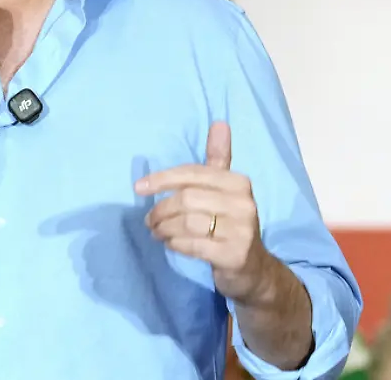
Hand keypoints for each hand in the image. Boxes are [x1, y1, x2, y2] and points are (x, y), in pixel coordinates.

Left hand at [135, 122, 276, 302]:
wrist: (252, 267)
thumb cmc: (230, 222)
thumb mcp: (226, 189)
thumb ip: (219, 158)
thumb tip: (219, 122)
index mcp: (238, 182)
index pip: (192, 173)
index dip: (162, 179)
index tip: (138, 188)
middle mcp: (243, 203)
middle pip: (186, 199)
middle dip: (161, 210)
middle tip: (149, 220)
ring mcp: (241, 230)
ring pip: (187, 223)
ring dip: (164, 228)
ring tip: (157, 232)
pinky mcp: (234, 254)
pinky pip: (193, 245)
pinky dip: (176, 244)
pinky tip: (171, 244)